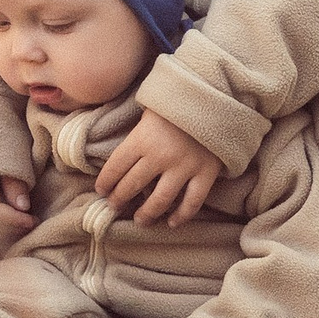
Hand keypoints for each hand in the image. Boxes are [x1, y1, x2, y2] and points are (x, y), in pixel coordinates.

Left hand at [96, 109, 222, 227]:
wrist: (216, 95)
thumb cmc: (178, 102)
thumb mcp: (150, 111)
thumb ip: (138, 134)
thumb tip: (124, 156)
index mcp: (141, 138)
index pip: (115, 167)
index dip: (105, 182)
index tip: (101, 190)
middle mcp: (159, 156)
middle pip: (132, 186)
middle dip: (119, 199)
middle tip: (115, 205)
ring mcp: (184, 167)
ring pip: (160, 200)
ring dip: (146, 214)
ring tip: (140, 220)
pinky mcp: (205, 173)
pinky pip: (192, 202)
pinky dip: (182, 215)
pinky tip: (173, 222)